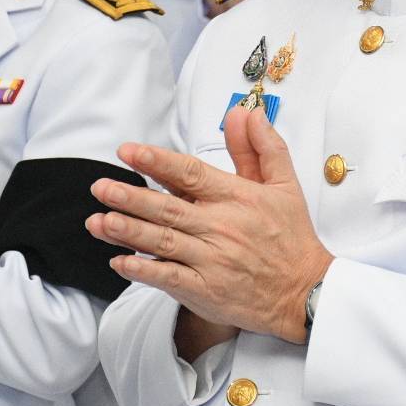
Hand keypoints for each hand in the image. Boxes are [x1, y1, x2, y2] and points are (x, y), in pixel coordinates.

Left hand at [86, 106, 333, 345]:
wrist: (307, 293)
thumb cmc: (292, 237)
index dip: (157, 161)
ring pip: (163, 242)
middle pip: (168, 208)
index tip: (128, 151)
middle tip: (99, 186)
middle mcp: (221, 227)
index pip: (190, 174)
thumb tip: (243, 112)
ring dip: (127, 231)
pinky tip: (118, 262)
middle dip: (129, 196)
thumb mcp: (285, 184)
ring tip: (98, 220)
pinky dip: (142, 271)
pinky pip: (168, 278)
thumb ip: (262, 146)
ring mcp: (212, 261)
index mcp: (237, 198)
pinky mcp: (206, 291)